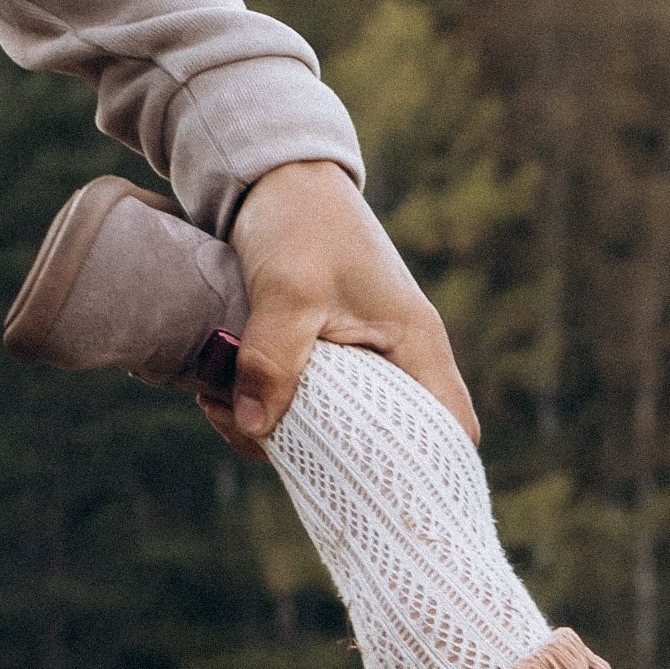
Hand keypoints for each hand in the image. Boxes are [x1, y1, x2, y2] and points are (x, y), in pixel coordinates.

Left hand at [203, 160, 479, 451]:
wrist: (272, 174)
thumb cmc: (301, 219)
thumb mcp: (288, 289)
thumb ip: (274, 359)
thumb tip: (257, 430)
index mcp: (416, 345)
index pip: (450, 430)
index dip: (429, 472)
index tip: (378, 494)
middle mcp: (398, 360)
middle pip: (384, 444)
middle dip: (321, 459)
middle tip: (255, 440)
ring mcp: (361, 360)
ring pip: (333, 429)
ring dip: (277, 434)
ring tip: (221, 411)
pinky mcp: (324, 356)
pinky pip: (304, 405)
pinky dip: (264, 411)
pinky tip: (219, 397)